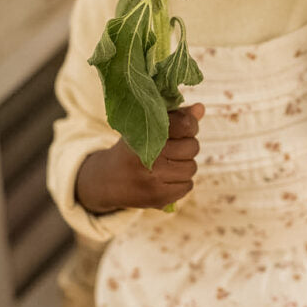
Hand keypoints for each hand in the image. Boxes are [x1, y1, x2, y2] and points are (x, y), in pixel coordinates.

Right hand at [75, 103, 204, 213]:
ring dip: (184, 165)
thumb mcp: (145, 128)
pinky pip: (188, 186)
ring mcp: (153, 179)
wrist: (106, 181)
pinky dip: (181, 182)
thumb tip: (201, 108)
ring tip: (168, 164)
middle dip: (187, 146)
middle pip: (192, 147)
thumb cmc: (131, 149)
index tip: (185, 127)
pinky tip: (166, 178)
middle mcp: (148, 156)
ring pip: (191, 168)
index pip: (184, 125)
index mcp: (144, 133)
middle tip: (173, 148)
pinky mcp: (157, 198)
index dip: (190, 124)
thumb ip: (175, 117)